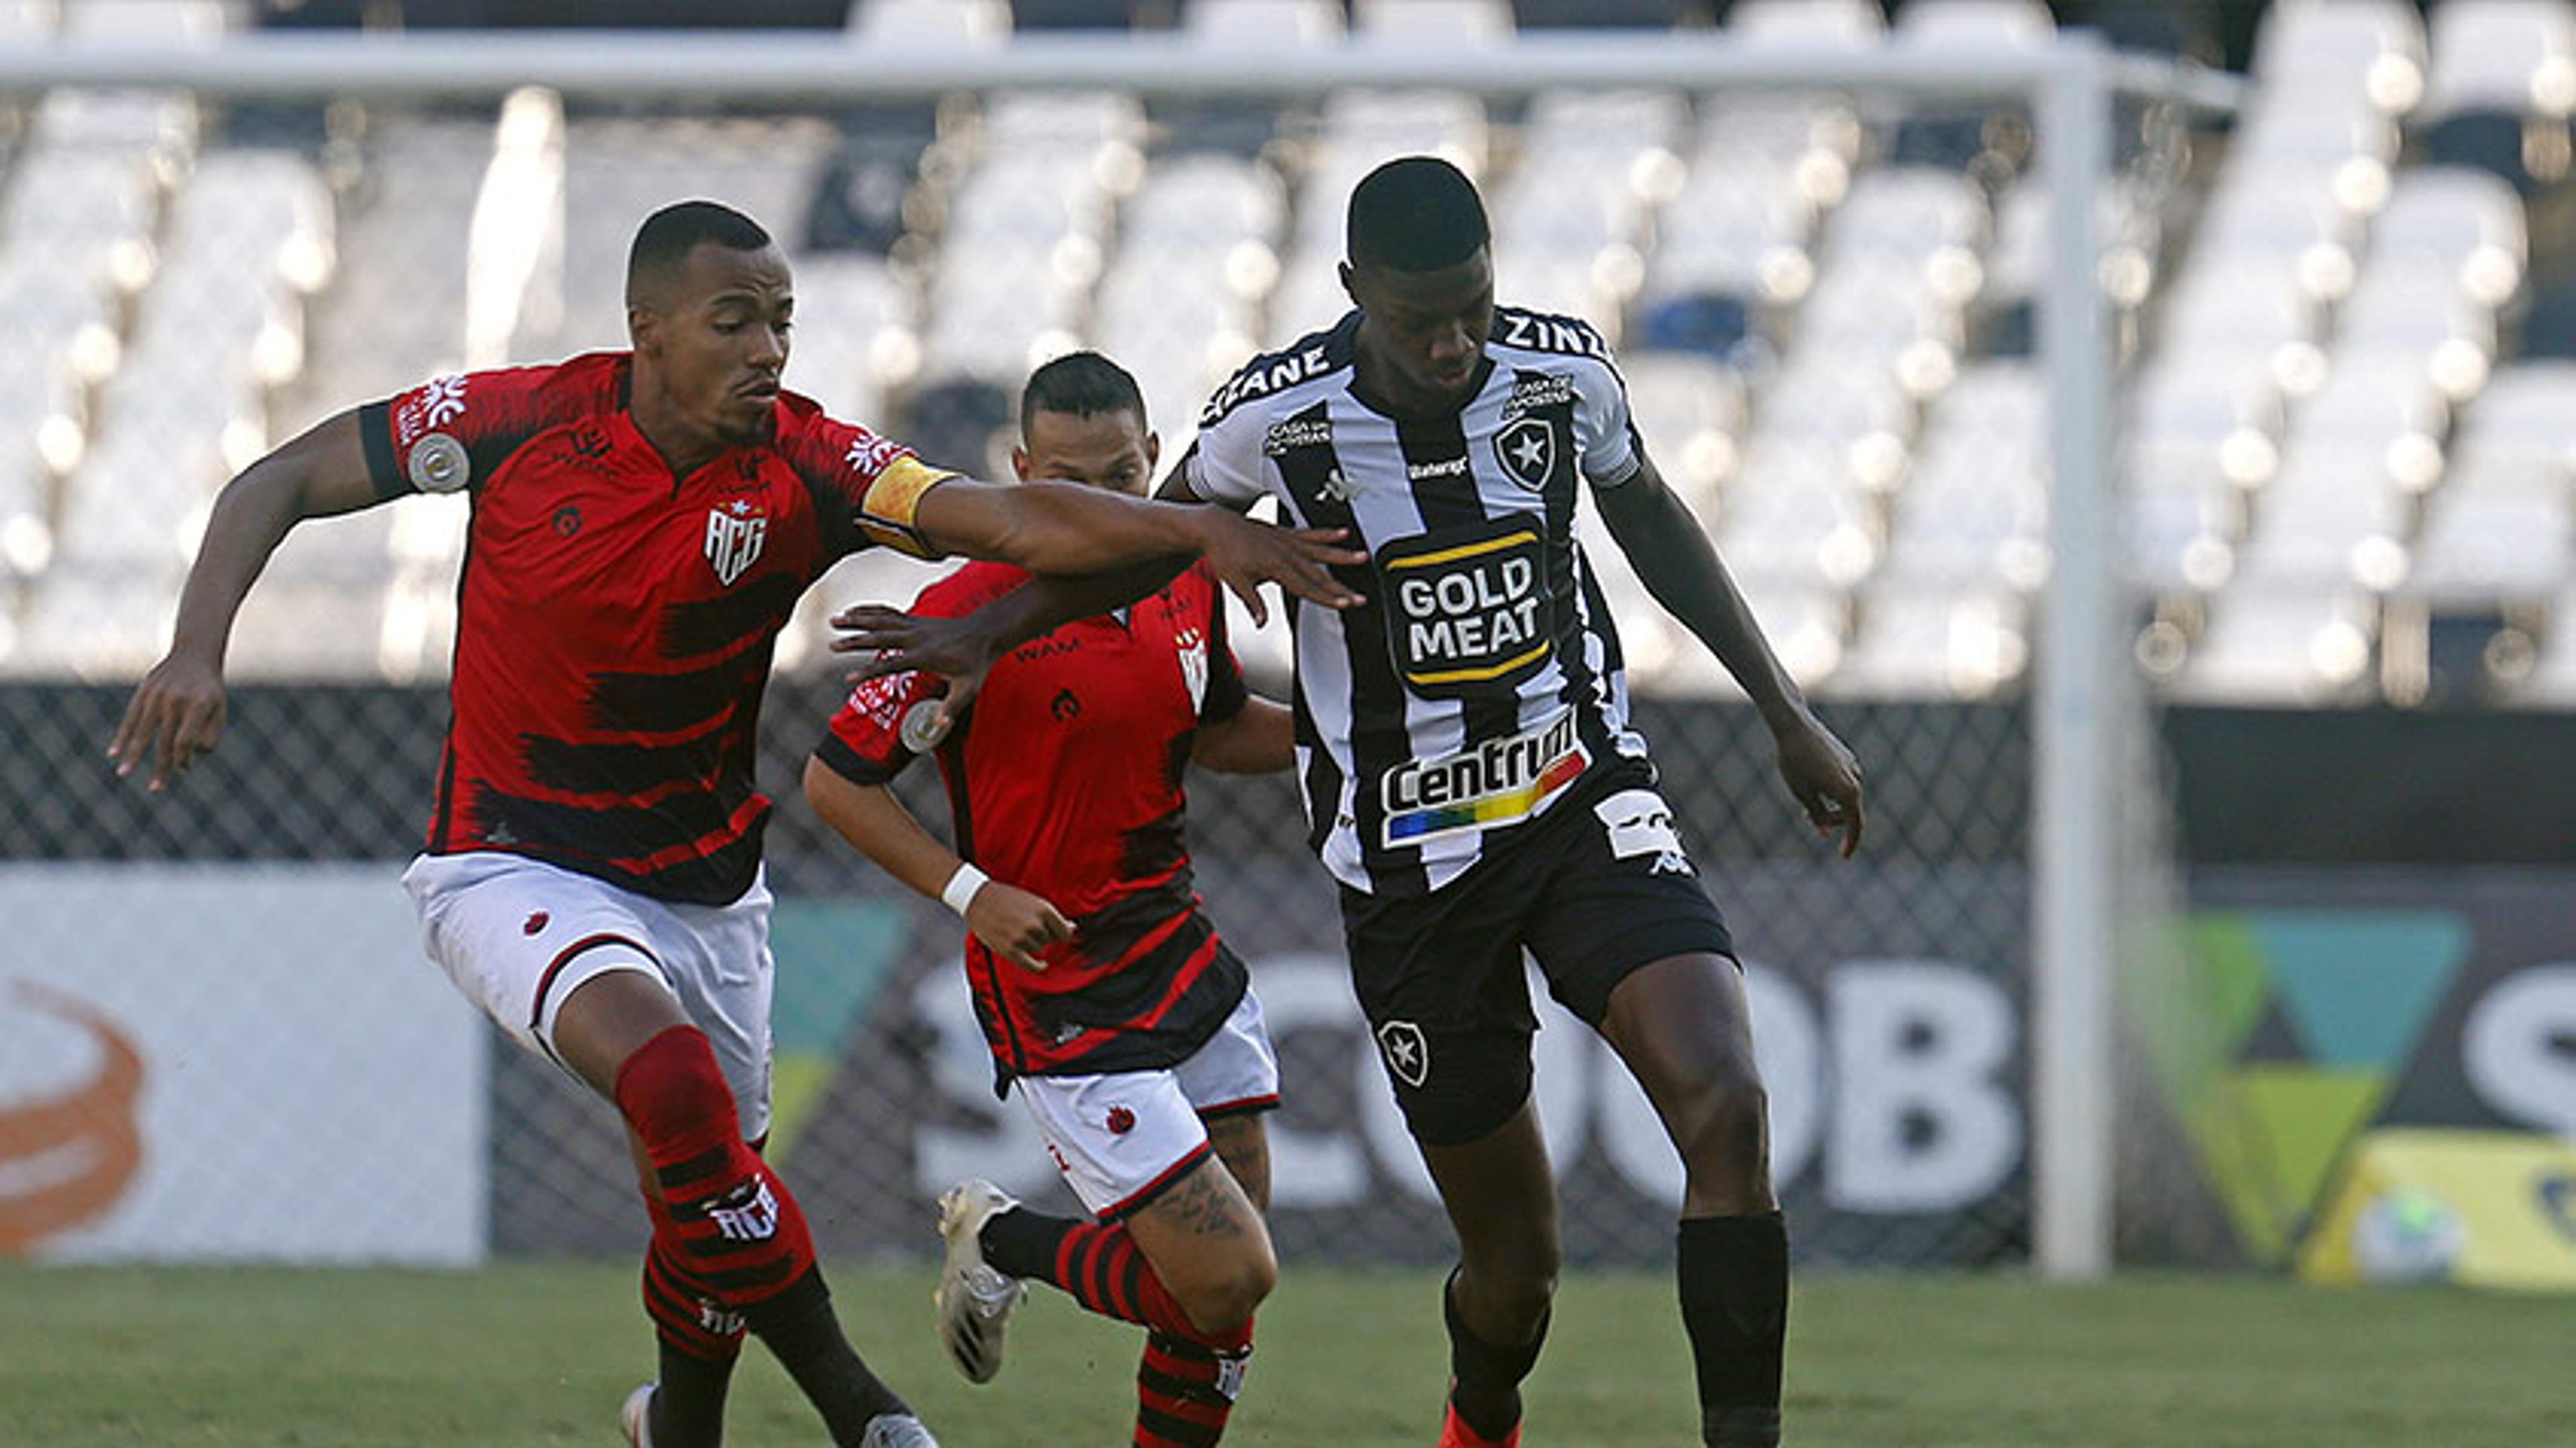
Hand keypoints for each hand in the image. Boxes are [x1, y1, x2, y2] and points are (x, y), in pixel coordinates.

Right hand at [107, 653, 227, 792]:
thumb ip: (210, 736)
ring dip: (132, 755)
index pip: (186, 740)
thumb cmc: (209, 689)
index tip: (183, 769)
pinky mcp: (144, 692)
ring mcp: (158, 696)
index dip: (183, 758)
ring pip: (143, 731)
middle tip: (156, 789)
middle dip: (161, 767)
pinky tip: (113, 753)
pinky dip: (122, 736)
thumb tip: (187, 762)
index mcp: (198, 705)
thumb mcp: (219, 709)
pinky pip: (131, 718)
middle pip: (165, 740)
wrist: (194, 654)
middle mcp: (176, 701)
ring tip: (123, 774)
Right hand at [830, 604, 993, 733]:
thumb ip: (952, 708)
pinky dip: (870, 610)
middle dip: (854, 642)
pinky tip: (853, 610)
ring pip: (880, 620)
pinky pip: (888, 612)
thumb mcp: (968, 689)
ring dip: (856, 620)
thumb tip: (938, 725)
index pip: (892, 665)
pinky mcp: (915, 619)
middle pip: (880, 638)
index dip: (869, 672)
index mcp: (925, 656)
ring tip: (833, 621)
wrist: (985, 633)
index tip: (849, 678)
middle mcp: (916, 638)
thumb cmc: (975, 664)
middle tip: (832, 646)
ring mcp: (915, 626)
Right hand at [963, 879, 1073, 971]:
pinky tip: (1042, 964)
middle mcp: (1034, 924)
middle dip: (1043, 935)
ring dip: (1032, 944)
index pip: (1064, 931)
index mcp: (1043, 909)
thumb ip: (1052, 917)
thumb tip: (1073, 928)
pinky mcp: (1009, 950)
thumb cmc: (1007, 898)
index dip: (1062, 933)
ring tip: (1018, 931)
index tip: (1059, 934)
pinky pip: (1031, 965)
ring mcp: (1021, 938)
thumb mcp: (1033, 901)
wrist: (978, 899)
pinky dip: (1039, 967)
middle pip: (1050, 940)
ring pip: (1039, 949)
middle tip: (1027, 925)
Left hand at [1188, 511, 1365, 625]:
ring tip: (1362, 557)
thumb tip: (1261, 622)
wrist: (1217, 527)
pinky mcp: (1286, 533)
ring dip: (1342, 555)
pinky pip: (1311, 534)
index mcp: (1276, 567)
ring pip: (1321, 550)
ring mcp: (1288, 541)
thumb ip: (1253, 603)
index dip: (1327, 598)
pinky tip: (1342, 534)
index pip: (1307, 587)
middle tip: (1360, 596)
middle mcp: (1286, 553)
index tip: (1344, 604)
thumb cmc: (1224, 552)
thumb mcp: (1236, 582)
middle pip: (1319, 574)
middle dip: (1341, 587)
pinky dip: (1327, 534)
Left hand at [1773, 711, 1864, 858]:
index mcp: (1848, 793)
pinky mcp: (1846, 757)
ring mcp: (1852, 767)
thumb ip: (1817, 815)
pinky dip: (1831, 789)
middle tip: (1807, 818)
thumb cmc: (1794, 763)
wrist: (1794, 727)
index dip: (1850, 843)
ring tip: (1805, 799)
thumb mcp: (1802, 794)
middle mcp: (1855, 779)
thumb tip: (1825, 832)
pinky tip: (1813, 780)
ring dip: (1829, 804)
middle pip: (1849, 811)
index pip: (1855, 825)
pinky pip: (1842, 781)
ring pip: (1845, 795)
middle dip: (1831, 820)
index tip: (1844, 856)